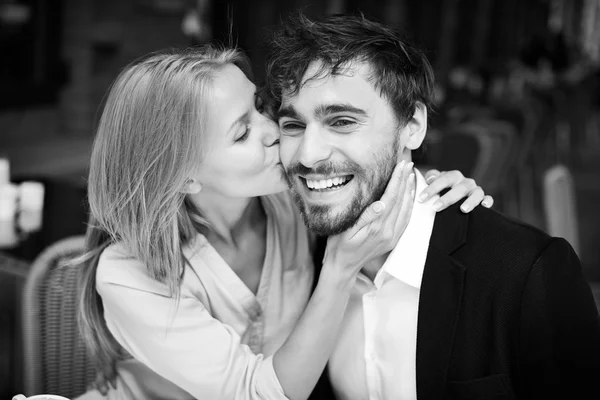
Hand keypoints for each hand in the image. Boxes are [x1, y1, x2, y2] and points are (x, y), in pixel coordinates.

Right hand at [322, 160, 414, 282]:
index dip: (396, 180)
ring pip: (406, 209)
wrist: (343, 266)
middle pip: (400, 201)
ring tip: (410, 175)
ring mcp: (392, 236)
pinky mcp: (393, 239)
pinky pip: (406, 219)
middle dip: (404, 180)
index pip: (390, 198)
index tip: (400, 165)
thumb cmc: (339, 246)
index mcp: (377, 227)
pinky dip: (409, 205)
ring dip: (409, 190)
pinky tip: (409, 195)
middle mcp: (388, 232)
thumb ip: (365, 217)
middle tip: (407, 163)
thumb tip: (380, 203)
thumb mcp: (346, 230)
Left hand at [420, 169, 493, 212]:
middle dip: (447, 198)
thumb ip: (432, 177)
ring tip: (463, 210)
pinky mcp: (484, 198)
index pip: (442, 180)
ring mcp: (476, 190)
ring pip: (476, 193)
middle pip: (459, 188)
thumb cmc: (444, 189)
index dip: (431, 188)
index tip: (421, 198)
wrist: (458, 195)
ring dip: (470, 201)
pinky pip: (488, 199)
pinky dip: (488, 201)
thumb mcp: (437, 182)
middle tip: (435, 207)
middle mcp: (465, 182)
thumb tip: (429, 178)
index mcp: (453, 176)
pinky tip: (484, 206)